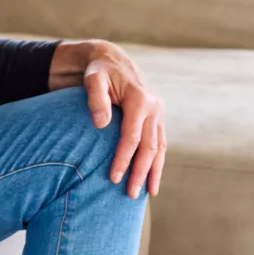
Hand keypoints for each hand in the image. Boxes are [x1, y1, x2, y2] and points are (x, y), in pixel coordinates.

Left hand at [81, 41, 166, 198]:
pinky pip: (160, 143)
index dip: (123, 159)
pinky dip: (158, 162)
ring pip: (159, 148)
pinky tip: (152, 178)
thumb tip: (101, 125)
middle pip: (149, 147)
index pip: (132, 137)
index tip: (114, 178)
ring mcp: (158, 112)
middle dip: (140, 172)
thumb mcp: (93, 79)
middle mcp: (154, 106)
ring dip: (153, 171)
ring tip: (146, 194)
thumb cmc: (99, 71)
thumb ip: (96, 99)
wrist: (112, 60)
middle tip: (129, 194)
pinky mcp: (157, 117)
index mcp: (140, 98)